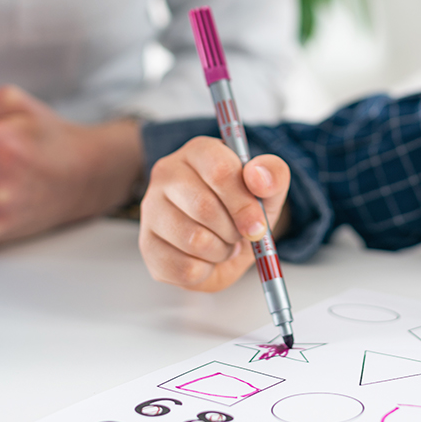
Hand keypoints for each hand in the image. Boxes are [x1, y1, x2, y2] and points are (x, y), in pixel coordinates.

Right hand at [139, 135, 290, 291]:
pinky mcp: (147, 245)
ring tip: (222, 243)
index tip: (258, 226)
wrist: (229, 242)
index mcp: (199, 151)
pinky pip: (184, 268)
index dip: (243, 204)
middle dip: (233, 230)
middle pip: (204, 207)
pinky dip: (206, 270)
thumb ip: (273, 175)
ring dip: (221, 251)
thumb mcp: (268, 191)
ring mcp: (151, 209)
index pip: (219, 171)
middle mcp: (167, 173)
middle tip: (239, 233)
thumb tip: (258, 177)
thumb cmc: (243, 210)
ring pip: (193, 240)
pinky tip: (205, 258)